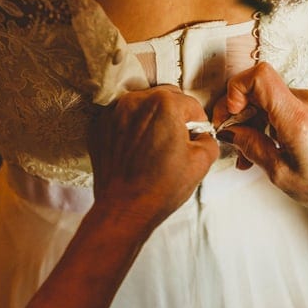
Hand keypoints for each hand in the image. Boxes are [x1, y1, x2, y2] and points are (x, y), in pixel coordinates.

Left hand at [89, 85, 217, 230]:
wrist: (125, 209)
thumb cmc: (161, 187)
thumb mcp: (201, 163)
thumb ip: (208, 140)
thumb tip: (202, 136)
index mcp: (164, 104)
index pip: (190, 105)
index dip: (198, 123)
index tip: (196, 137)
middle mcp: (136, 101)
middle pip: (165, 98)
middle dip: (175, 115)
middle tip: (177, 140)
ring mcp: (113, 113)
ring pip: (142, 106)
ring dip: (152, 120)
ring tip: (155, 146)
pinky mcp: (99, 127)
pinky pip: (123, 119)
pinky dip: (132, 128)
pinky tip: (137, 150)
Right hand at [212, 63, 307, 218]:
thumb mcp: (279, 173)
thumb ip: (251, 146)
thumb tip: (229, 131)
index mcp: (298, 118)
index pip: (260, 76)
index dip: (236, 90)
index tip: (231, 115)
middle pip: (261, 88)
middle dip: (239, 111)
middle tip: (230, 137)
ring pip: (270, 98)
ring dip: (253, 120)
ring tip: (247, 153)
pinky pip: (284, 106)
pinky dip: (269, 122)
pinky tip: (265, 146)